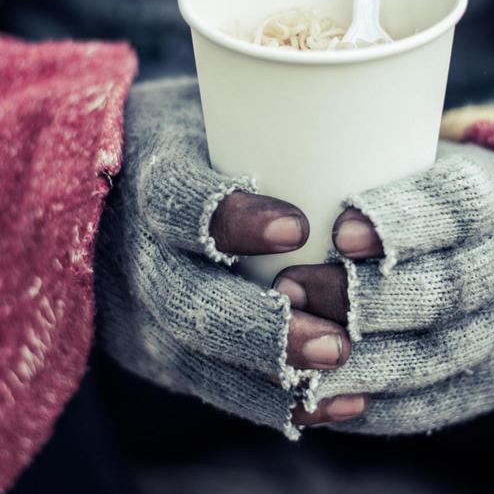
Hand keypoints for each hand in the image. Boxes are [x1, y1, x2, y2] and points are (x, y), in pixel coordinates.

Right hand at [94, 79, 362, 434]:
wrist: (114, 199)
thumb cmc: (197, 140)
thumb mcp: (214, 109)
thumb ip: (276, 115)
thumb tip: (378, 88)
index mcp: (147, 180)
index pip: (175, 201)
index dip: (230, 219)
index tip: (298, 226)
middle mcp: (135, 253)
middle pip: (184, 300)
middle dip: (261, 329)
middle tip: (336, 342)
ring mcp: (145, 312)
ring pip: (199, 356)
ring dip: (275, 377)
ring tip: (346, 372)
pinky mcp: (165, 355)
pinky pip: (215, 391)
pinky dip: (278, 404)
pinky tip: (341, 405)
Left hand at [277, 142, 493, 433]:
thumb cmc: (433, 204)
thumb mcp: (419, 164)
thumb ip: (355, 160)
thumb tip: (261, 138)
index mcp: (493, 202)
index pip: (458, 208)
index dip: (401, 222)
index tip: (339, 230)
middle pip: (444, 291)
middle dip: (361, 298)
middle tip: (286, 289)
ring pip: (433, 357)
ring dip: (357, 360)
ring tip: (290, 350)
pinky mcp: (480, 388)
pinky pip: (425, 407)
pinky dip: (369, 405)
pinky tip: (316, 397)